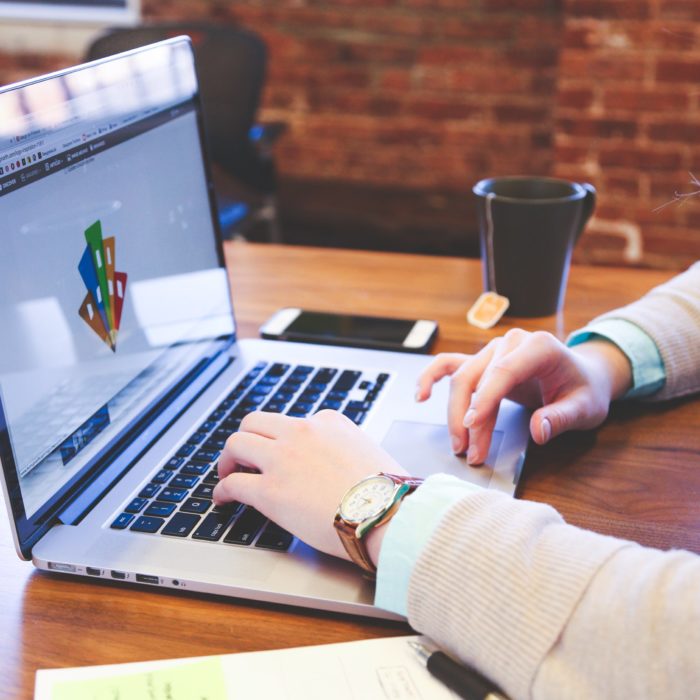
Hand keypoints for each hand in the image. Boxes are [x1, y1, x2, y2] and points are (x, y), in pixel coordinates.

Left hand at [213, 409, 405, 560]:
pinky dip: (222, 490)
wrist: (388, 512)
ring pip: (236, 443)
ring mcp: (283, 459)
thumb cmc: (388, 490)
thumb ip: (347, 450)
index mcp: (328, 421)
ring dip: (227, 459)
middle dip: (245, 438)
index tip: (279, 454)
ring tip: (226, 473)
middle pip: (255, 422)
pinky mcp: (269, 490)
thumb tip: (343, 466)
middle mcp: (302, 432)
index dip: (282, 440)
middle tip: (241, 456)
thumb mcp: (369, 453)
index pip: (294, 423)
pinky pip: (233, 483)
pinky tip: (223, 499)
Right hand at [415, 330, 632, 464]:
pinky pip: (450, 365)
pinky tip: (421, 395)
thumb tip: (539, 430)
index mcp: (538, 346)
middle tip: (471, 452)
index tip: (472, 426)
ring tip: (459, 445)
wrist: (583, 376)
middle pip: (477, 378)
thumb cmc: (584, 390)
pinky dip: (432, 377)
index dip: (485, 399)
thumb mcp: (585, 407)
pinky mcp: (482, 362)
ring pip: (461, 379)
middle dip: (469, 418)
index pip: (504, 372)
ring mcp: (493, 350)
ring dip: (455, 412)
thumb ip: (562, 417)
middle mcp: (511, 343)